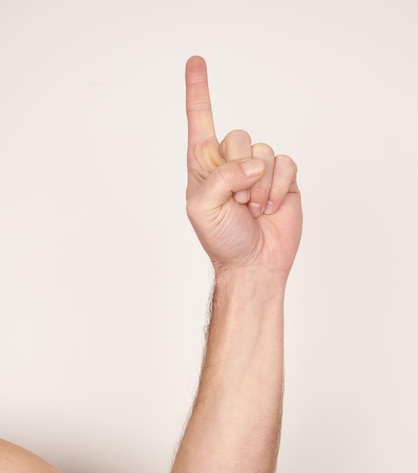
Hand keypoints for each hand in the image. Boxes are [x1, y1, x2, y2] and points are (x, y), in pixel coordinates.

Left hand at [185, 56, 301, 276]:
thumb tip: (254, 163)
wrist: (253, 263)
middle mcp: (232, 162)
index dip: (198, 91)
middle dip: (239, 171)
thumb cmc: (221, 238)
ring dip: (259, 187)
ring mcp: (259, 170)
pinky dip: (278, 187)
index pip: (200, 120)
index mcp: (204, 165)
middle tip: (238, 201)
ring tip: (253, 209)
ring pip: (264, 152)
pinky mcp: (283, 179)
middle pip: (239, 136)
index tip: (196, 61)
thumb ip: (221, 177)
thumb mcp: (202, 207)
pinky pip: (286, 163)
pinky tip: (271, 207)